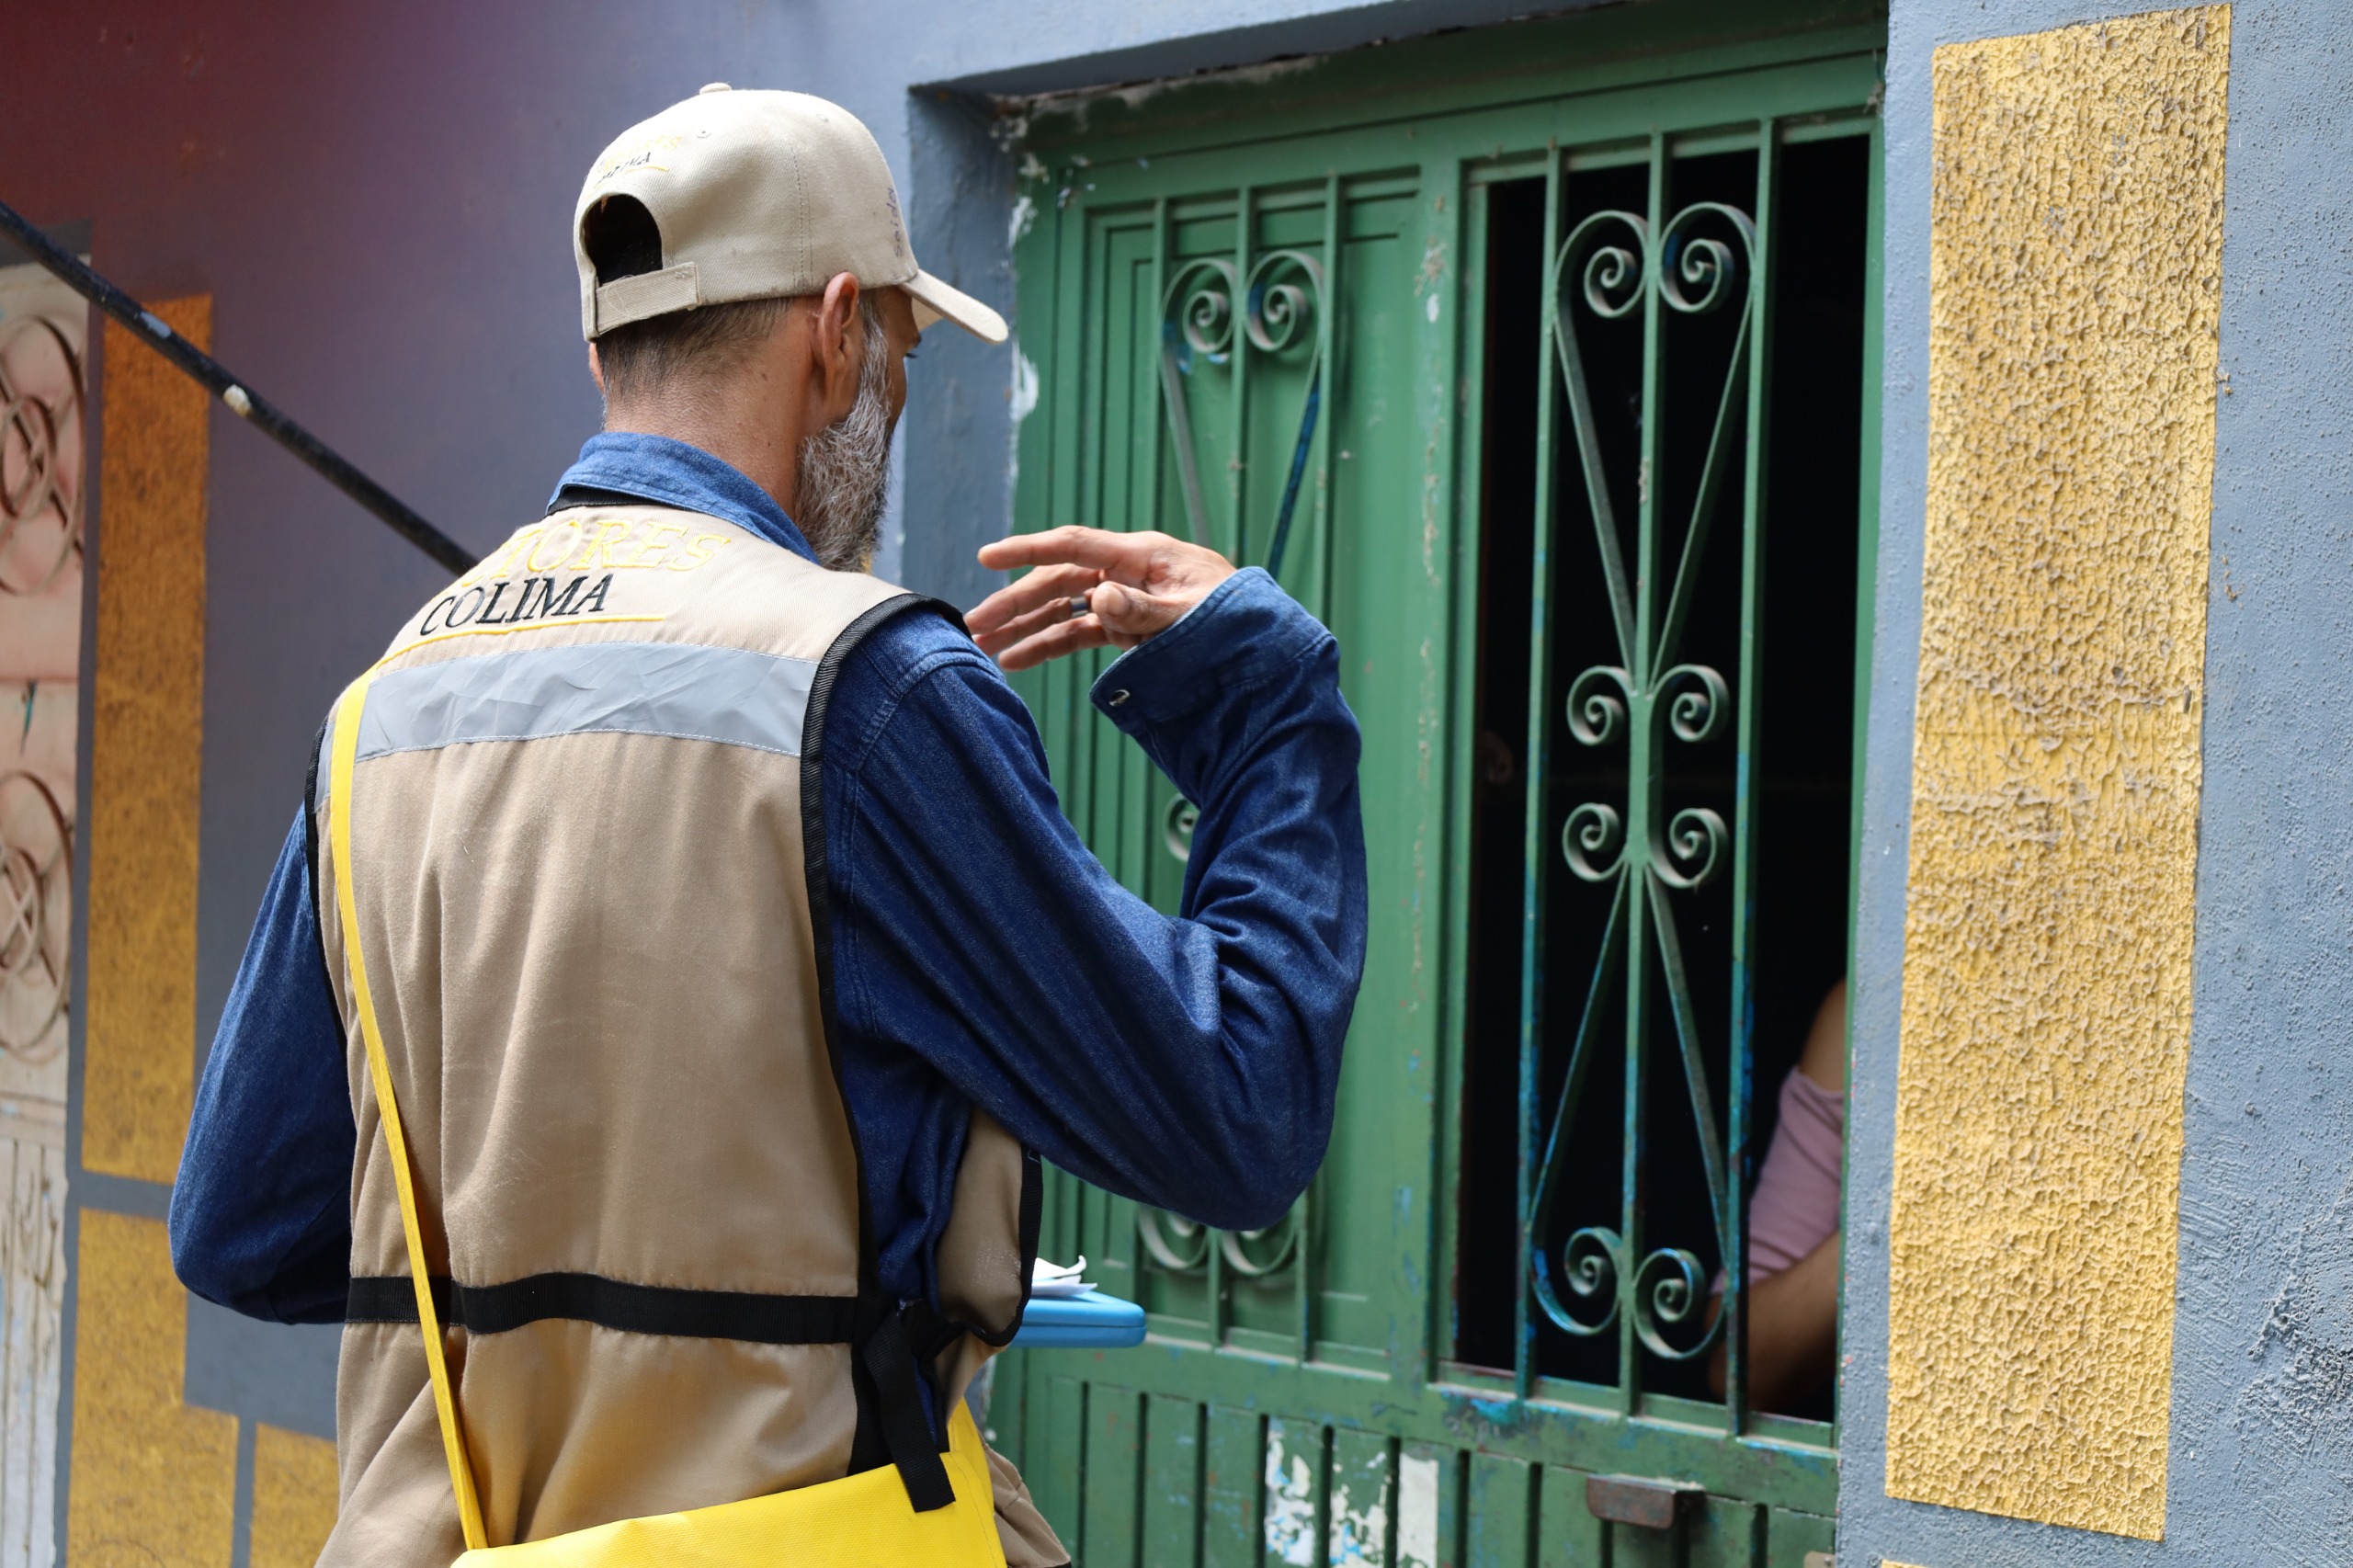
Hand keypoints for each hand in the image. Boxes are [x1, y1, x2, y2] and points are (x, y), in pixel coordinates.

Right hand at [968, 527, 1234, 670]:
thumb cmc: (1235, 618)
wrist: (1265, 640)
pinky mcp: (1127, 625)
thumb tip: (1099, 598)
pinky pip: (1079, 632)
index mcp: (1142, 555)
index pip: (1074, 546)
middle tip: (974, 628)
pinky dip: (1049, 646)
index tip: (986, 557)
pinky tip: (1018, 660)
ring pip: (1062, 609)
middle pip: (1058, 582)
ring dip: (1023, 628)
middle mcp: (1126, 571)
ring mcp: (1124, 598)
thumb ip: (1144, 610)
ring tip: (985, 649)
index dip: (1028, 550)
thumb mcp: (1192, 616)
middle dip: (1014, 604)